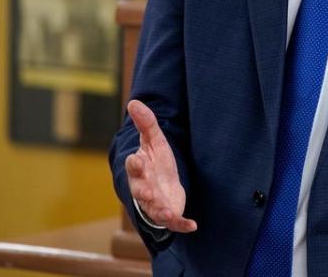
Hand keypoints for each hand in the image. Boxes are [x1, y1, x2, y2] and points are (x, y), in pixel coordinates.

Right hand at [124, 99, 197, 232]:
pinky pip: (174, 222)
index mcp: (140, 168)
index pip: (134, 165)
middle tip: (146, 191)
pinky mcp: (168, 213)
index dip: (135, 163)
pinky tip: (193, 225)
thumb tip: (134, 101)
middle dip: (142, 191)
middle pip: (140, 190)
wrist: (161, 185)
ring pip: (154, 209)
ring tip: (167, 213)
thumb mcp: (154, 141)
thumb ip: (146, 123)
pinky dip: (181, 225)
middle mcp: (144, 187)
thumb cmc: (156, 162)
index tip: (137, 159)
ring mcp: (154, 203)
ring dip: (159, 211)